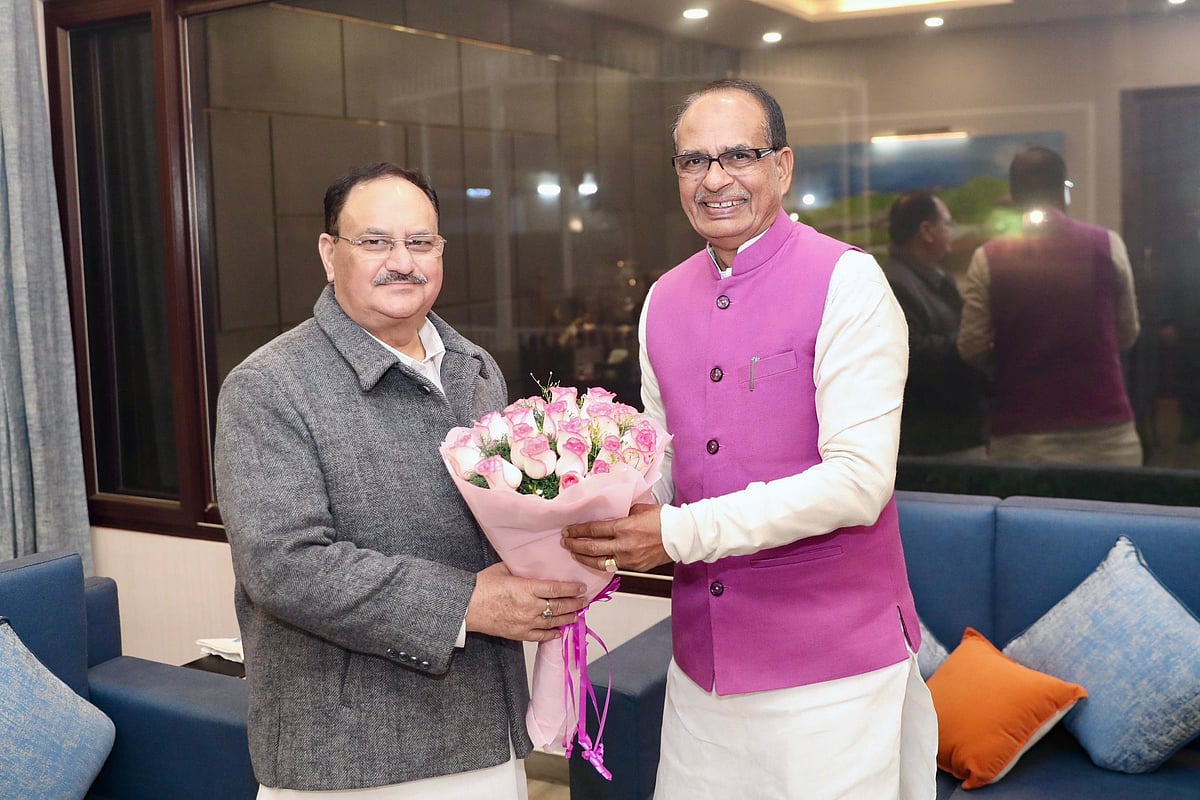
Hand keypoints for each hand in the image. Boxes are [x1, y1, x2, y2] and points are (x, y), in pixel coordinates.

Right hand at [465, 562, 589, 642]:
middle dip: (575, 603)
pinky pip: (540, 636)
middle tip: (584, 601)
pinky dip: (551, 634)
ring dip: (568, 618)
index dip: (572, 589)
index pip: (557, 589)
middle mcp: (530, 607)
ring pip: (553, 622)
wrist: (466, 607)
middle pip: (559, 606)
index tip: (581, 587)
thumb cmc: (481, 586)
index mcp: (527, 588)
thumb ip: (520, 570)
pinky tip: (558, 632)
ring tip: (576, 615)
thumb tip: (532, 567)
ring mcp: (525, 622)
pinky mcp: (518, 634)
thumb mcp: (502, 570)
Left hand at [561, 503, 671, 572]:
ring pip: (599, 562)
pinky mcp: (634, 567)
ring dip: (584, 557)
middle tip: (565, 541)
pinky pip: (612, 566)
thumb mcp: (639, 508)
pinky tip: (593, 560)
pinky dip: (600, 563)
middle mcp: (624, 545)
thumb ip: (622, 512)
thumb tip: (607, 512)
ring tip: (574, 552)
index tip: (568, 529)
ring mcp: (629, 559)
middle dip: (575, 544)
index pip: (593, 530)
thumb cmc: (663, 519)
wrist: (682, 536)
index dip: (578, 530)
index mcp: (624, 527)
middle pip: (592, 547)